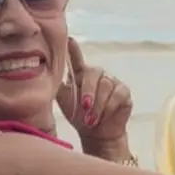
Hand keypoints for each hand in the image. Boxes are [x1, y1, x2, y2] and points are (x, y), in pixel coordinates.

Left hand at [55, 37, 133, 157]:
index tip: (69, 39)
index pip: (76, 58)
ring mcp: (112, 81)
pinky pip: (117, 94)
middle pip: (93, 73)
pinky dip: (109, 107)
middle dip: (88, 91)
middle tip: (84, 106)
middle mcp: (96, 74)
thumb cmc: (79, 116)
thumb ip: (60, 86)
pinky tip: (104, 116)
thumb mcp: (66, 102)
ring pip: (105, 86)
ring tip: (91, 119)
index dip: (73, 49)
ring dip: (98, 105)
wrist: (96, 134)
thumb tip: (50, 75)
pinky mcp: (123, 91)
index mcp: (80, 75)